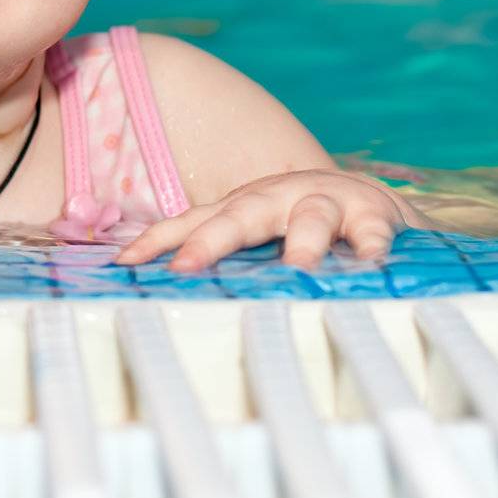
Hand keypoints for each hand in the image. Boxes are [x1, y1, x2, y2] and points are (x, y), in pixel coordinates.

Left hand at [115, 169, 417, 271]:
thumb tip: (164, 299)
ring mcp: (324, 201)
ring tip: (296, 273)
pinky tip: (372, 267)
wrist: (371, 200)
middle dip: (211, 241)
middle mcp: (276, 198)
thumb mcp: (257, 240)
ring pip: (309, 218)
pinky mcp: (372, 213)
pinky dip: (371, 247)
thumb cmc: (300, 226)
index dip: (157, 241)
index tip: (125, 264)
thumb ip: (224, 265)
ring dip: (301, 244)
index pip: (191, 222)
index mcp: (242, 207)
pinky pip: (371, 231)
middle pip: (238, 216)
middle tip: (186, 268)